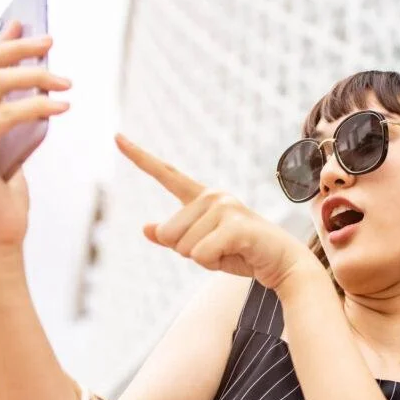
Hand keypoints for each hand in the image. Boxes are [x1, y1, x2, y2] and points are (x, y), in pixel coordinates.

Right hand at [0, 21, 71, 254]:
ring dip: (35, 76)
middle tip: (51, 42)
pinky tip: (61, 105)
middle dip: (18, 49)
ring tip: (67, 81)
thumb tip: (43, 82)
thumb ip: (20, 115)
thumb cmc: (8, 193)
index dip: (1, 41)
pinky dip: (36, 106)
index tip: (26, 24)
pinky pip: (5, 115)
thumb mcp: (18, 144)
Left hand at [115, 134, 320, 290]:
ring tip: (231, 251)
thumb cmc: (243, 253)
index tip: (116, 136)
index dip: (140, 157)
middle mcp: (213, 196)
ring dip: (204, 259)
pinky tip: (237, 254)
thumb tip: (146, 228)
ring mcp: (225, 208)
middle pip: (168, 233)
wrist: (282, 263)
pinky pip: (200, 254)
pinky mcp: (235, 225)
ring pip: (183, 247)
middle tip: (220, 249)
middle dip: (188, 252)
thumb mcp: (204, 247)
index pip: (166, 174)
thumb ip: (176, 237)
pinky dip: (214, 263)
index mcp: (203, 197)